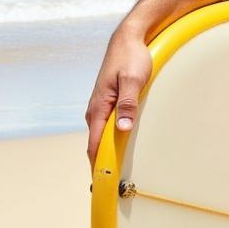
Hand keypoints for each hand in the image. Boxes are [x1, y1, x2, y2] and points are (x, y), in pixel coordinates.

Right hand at [85, 27, 152, 177]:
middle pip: (97, 145)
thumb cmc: (131, 57)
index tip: (102, 184)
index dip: (98, 166)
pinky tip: (120, 149)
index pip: (95, 145)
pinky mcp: (110, 104)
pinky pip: (108, 128)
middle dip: (103, 165)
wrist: (129, 39)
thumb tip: (123, 128)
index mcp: (98, 108)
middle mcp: (96, 111)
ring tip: (116, 174)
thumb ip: (129, 103)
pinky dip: (112, 141)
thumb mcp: (134, 79)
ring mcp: (102, 108)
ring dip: (108, 153)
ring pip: (102, 137)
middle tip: (114, 188)